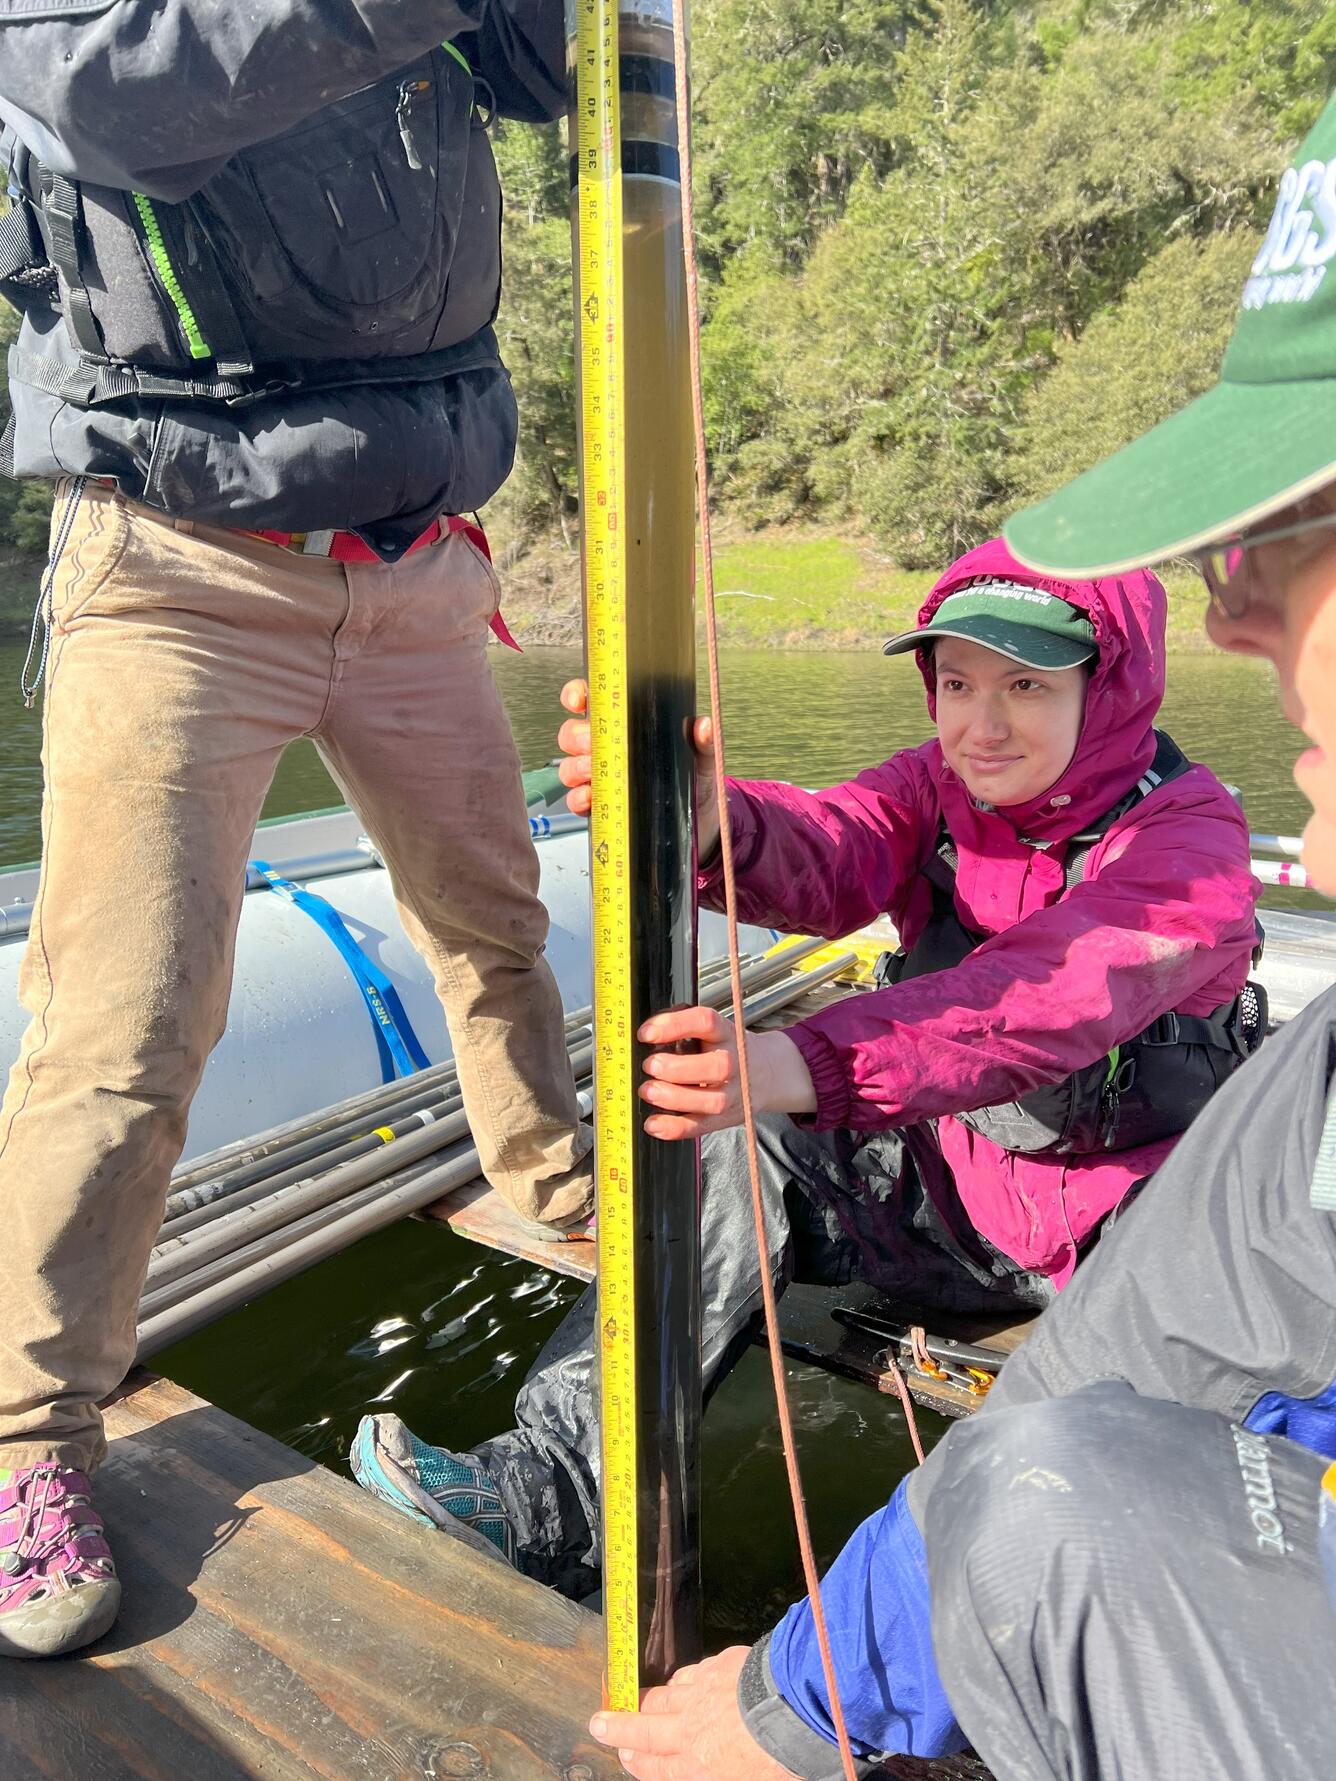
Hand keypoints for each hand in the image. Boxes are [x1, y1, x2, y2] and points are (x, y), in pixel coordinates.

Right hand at [556, 679, 721, 857]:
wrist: (699, 821)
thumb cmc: (695, 780)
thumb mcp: (702, 759)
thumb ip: (703, 742)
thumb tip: (703, 725)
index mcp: (627, 726)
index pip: (592, 702)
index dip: (577, 696)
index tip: (579, 700)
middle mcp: (607, 749)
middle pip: (573, 734)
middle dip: (577, 737)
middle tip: (593, 743)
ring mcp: (601, 777)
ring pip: (569, 766)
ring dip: (575, 767)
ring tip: (591, 772)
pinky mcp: (601, 806)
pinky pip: (576, 800)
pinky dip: (578, 798)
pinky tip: (589, 797)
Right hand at [589, 1647, 798, 1779]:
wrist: (793, 1706)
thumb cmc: (780, 1758)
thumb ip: (717, 1771)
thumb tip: (706, 1765)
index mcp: (699, 1768)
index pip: (659, 1768)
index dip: (638, 1762)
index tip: (623, 1754)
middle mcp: (691, 1732)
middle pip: (646, 1730)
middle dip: (620, 1728)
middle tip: (599, 1722)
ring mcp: (701, 1696)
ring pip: (664, 1697)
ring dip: (647, 1700)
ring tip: (636, 1699)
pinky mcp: (716, 1667)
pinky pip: (688, 1675)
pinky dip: (678, 1681)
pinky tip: (677, 1681)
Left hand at [638, 1006, 815, 1140]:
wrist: (764, 1073)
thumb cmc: (727, 1050)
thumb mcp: (712, 1030)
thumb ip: (682, 1028)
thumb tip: (646, 1035)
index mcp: (726, 1033)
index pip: (705, 1022)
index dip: (674, 1025)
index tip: (646, 1033)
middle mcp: (734, 1063)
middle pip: (716, 1067)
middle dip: (676, 1068)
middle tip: (650, 1065)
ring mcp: (733, 1094)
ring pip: (712, 1101)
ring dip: (674, 1098)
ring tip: (649, 1091)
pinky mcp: (725, 1118)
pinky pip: (701, 1127)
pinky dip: (675, 1128)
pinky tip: (654, 1123)